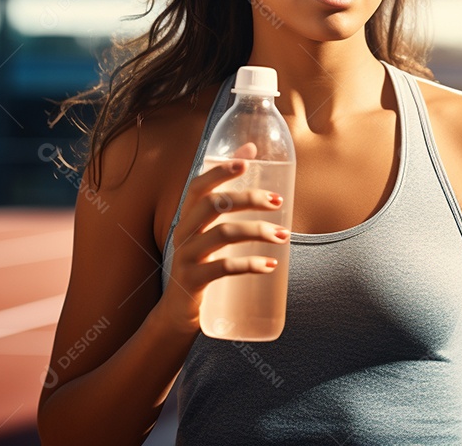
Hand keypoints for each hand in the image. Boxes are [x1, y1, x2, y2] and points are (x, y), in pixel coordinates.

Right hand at [153, 142, 287, 335]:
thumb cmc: (203, 263)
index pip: (198, 186)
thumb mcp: (210, 231)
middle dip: (248, 199)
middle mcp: (183, 233)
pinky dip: (250, 265)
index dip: (219, 171)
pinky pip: (223, 268)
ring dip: (257, 231)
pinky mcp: (193, 282)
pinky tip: (270, 265)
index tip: (246, 161)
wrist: (178, 313)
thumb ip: (228, 194)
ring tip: (283, 236)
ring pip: (222, 234)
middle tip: (278, 201)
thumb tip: (251, 148)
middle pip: (213, 205)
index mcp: (187, 217)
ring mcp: (186, 258)